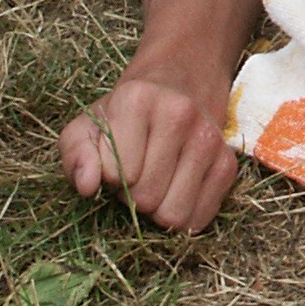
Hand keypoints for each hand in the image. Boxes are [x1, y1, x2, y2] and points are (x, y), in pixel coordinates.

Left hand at [59, 65, 239, 231]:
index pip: (119, 175)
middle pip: (146, 198)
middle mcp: (180, 114)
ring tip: (157, 181)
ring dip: (158, 208)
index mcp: (138, 100)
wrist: (178, 85)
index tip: (116, 161)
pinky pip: (200, 219)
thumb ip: (76, 155)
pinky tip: (177, 190)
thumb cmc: (124, 115)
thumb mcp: (87, 126)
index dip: (110, 179)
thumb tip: (87, 187)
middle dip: (134, 196)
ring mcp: (209, 138)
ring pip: (173, 214)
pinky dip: (183, 215)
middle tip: (137, 173)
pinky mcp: (229, 162)